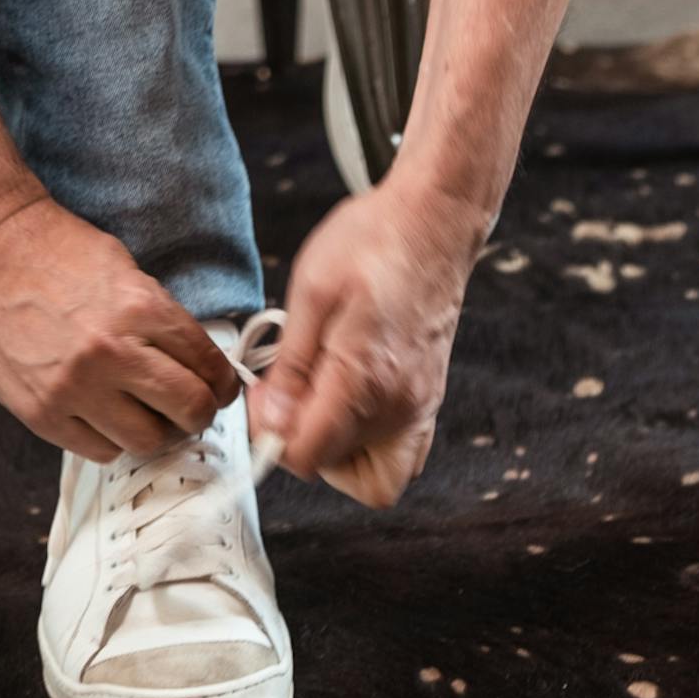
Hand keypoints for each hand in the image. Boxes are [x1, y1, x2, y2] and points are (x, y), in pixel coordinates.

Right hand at [0, 191, 239, 461]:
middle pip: (189, 409)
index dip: (224, 383)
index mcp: (141, 308)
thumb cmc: (57, 251)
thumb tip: (197, 363)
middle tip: (195, 409)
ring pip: (147, 441)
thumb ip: (160, 318)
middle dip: (201, 413)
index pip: (208, 364)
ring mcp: (74, 387)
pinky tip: (108, 417)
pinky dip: (112, 439)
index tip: (222, 389)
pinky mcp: (42, 412)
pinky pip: (99, 450)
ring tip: (150, 416)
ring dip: (157, 432)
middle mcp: (112, 352)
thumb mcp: (126, 270)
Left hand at [250, 177, 479, 505]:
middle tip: (286, 392)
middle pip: (336, 468)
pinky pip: (402, 457)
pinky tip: (348, 404)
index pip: (308, 456)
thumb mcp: (312, 290)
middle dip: (300, 438)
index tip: (264, 399)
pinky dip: (372, 449)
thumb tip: (272, 422)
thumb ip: (292, 365)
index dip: (272, 435)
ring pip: (374, 476)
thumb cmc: (374, 242)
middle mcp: (400, 406)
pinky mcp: (429, 400)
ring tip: (317, 400)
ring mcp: (421, 407)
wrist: (434, 220)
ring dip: (337, 452)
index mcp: (364, 377)